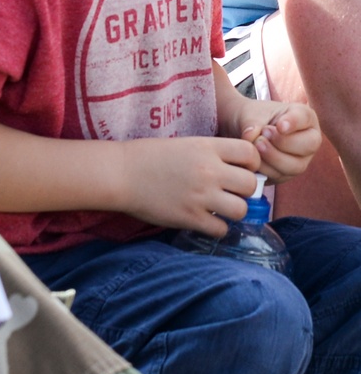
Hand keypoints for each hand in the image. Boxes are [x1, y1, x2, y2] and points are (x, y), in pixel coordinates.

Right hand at [119, 135, 260, 236]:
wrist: (121, 173)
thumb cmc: (150, 157)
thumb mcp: (185, 144)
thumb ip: (213, 155)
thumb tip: (240, 170)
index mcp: (207, 147)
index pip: (250, 154)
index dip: (251, 164)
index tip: (241, 170)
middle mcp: (208, 170)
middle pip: (251, 184)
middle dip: (245, 191)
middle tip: (232, 192)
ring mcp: (201, 195)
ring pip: (241, 210)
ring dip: (234, 211)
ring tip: (220, 208)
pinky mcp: (190, 217)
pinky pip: (221, 229)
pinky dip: (217, 227)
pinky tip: (206, 220)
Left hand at [237, 100, 320, 179]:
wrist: (245, 132)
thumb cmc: (254, 118)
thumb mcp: (251, 113)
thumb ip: (252, 122)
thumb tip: (250, 136)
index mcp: (304, 117)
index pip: (305, 118)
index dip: (294, 123)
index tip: (280, 126)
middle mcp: (308, 139)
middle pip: (309, 145)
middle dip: (284, 142)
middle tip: (263, 135)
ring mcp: (300, 159)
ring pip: (296, 165)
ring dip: (273, 157)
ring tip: (256, 145)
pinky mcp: (287, 174)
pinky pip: (280, 176)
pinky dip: (265, 169)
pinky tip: (254, 159)